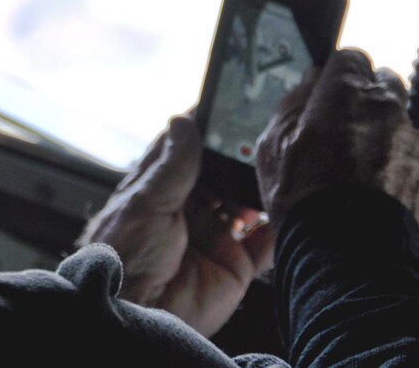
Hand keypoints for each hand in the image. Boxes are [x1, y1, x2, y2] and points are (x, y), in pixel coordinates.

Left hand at [78, 115, 274, 336]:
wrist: (135, 313)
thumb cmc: (125, 255)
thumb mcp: (146, 201)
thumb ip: (173, 165)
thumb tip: (183, 121)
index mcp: (160, 189)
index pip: (187, 150)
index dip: (206, 129)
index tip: (229, 105)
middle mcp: (189, 208)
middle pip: (223, 172)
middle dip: (241, 155)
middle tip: (265, 132)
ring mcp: (214, 235)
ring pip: (247, 201)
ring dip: (262, 185)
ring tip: (281, 162)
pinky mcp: (236, 264)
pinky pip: (267, 242)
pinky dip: (281, 224)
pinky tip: (293, 203)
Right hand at [255, 49, 418, 232]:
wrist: (348, 253)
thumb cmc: (306, 198)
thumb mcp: (273, 144)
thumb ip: (293, 103)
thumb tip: (308, 83)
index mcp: (346, 91)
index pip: (350, 57)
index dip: (335, 73)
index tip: (324, 90)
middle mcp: (386, 108)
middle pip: (383, 82)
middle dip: (365, 96)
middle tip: (340, 122)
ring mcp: (411, 140)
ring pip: (398, 121)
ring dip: (381, 132)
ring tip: (354, 164)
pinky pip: (410, 155)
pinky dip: (394, 164)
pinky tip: (371, 188)